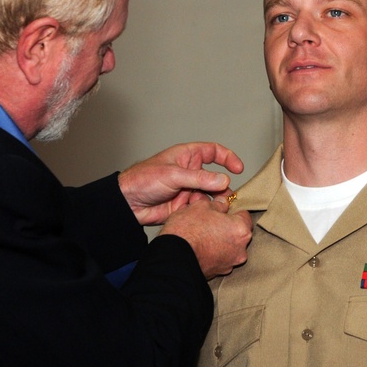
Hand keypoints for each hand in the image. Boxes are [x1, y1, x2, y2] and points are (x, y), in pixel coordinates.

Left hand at [118, 142, 243, 225]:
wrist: (128, 203)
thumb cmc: (144, 179)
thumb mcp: (173, 175)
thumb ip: (200, 178)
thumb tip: (224, 180)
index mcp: (187, 156)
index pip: (213, 152)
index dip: (228, 158)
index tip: (238, 169)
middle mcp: (190, 172)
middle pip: (216, 177)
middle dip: (223, 187)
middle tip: (226, 196)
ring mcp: (189, 189)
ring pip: (211, 195)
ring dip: (215, 201)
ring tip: (213, 207)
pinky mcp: (186, 206)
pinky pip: (202, 208)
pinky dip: (206, 211)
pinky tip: (202, 214)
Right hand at [159, 197, 251, 278]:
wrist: (173, 259)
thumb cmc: (188, 231)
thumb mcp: (201, 206)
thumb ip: (217, 204)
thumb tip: (222, 203)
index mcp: (241, 230)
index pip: (244, 214)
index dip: (232, 209)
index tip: (222, 208)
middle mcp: (240, 249)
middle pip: (237, 232)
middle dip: (226, 226)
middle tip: (209, 220)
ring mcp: (229, 263)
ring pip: (228, 247)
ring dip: (219, 241)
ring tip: (202, 235)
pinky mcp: (218, 273)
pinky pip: (219, 258)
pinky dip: (212, 253)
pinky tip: (199, 247)